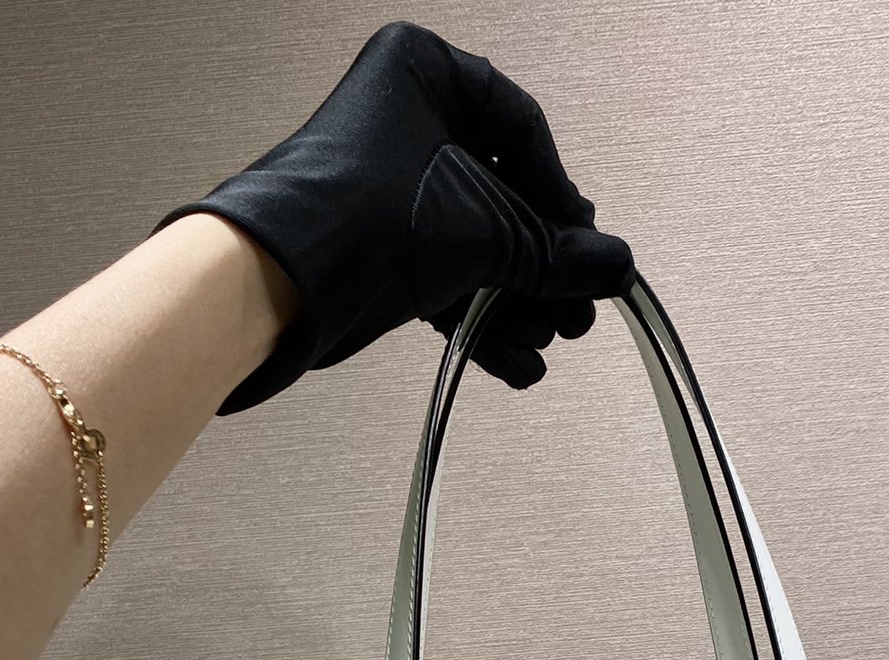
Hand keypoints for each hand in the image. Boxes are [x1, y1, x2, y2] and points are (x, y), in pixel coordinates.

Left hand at [152, 22, 634, 412]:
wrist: (278, 285)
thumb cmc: (353, 219)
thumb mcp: (484, 231)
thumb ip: (554, 254)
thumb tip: (610, 265)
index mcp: (423, 73)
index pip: (522, 131)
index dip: (560, 196)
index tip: (583, 244)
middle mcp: (402, 122)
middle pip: (502, 198)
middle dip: (541, 267)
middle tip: (572, 306)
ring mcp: (388, 190)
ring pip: (475, 247)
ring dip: (515, 303)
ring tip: (542, 336)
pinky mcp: (376, 250)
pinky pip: (446, 279)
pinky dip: (479, 319)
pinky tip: (513, 357)